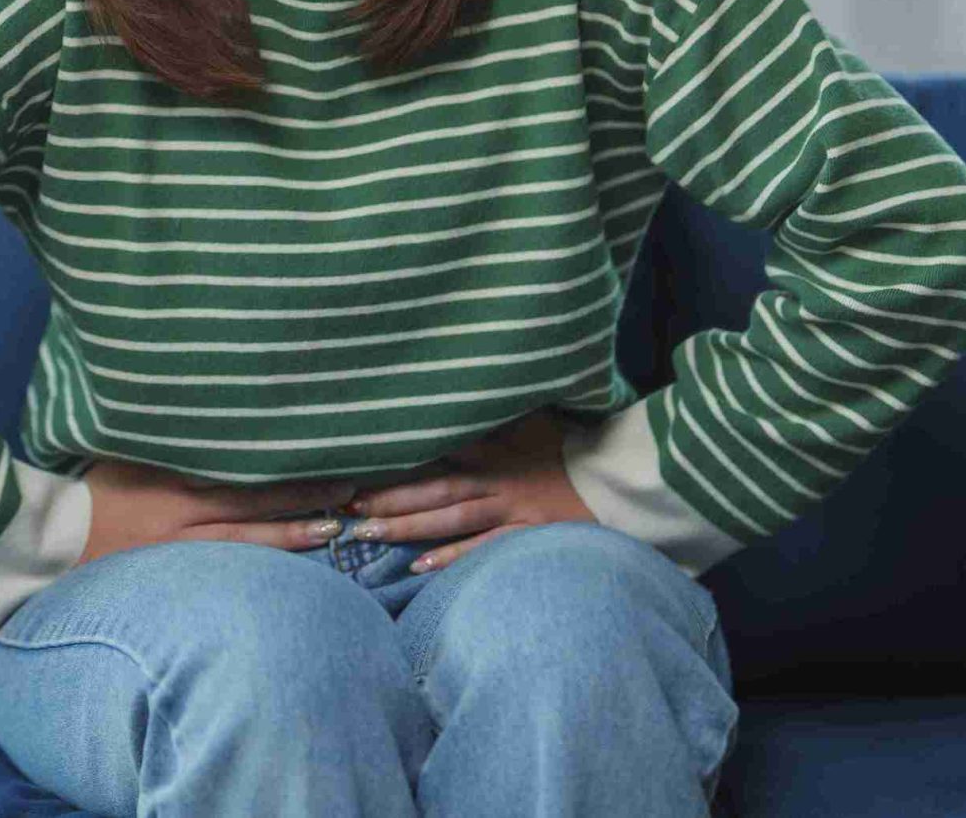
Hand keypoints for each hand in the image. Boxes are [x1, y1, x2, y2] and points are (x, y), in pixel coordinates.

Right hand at [76, 458, 364, 567]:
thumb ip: (169, 437)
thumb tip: (215, 409)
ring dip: (294, 534)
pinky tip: (297, 565)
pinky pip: (228, 569)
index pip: (237, 463)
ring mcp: (178, 550)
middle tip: (351, 486)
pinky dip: (264, 565)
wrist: (49, 542)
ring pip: (248, 542)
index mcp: (167, 473)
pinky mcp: (175, 575)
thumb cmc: (91, 490)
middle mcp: (178, 512)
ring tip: (338, 528)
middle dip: (303, 495)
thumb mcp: (125, 451)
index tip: (322, 446)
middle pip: (253, 502)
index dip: (282, 459)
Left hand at [338, 408, 599, 572]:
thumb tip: (453, 397)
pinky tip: (419, 567)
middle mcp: (495, 475)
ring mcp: (510, 507)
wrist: (619, 477)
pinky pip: (482, 547)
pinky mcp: (526, 534)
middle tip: (346, 502)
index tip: (357, 456)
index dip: (396, 452)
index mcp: (493, 445)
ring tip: (367, 531)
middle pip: (432, 485)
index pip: (436, 446)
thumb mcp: (530, 420)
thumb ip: (492, 416)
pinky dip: (451, 557)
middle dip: (388, 494)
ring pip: (449, 517)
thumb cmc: (572, 446)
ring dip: (407, 525)